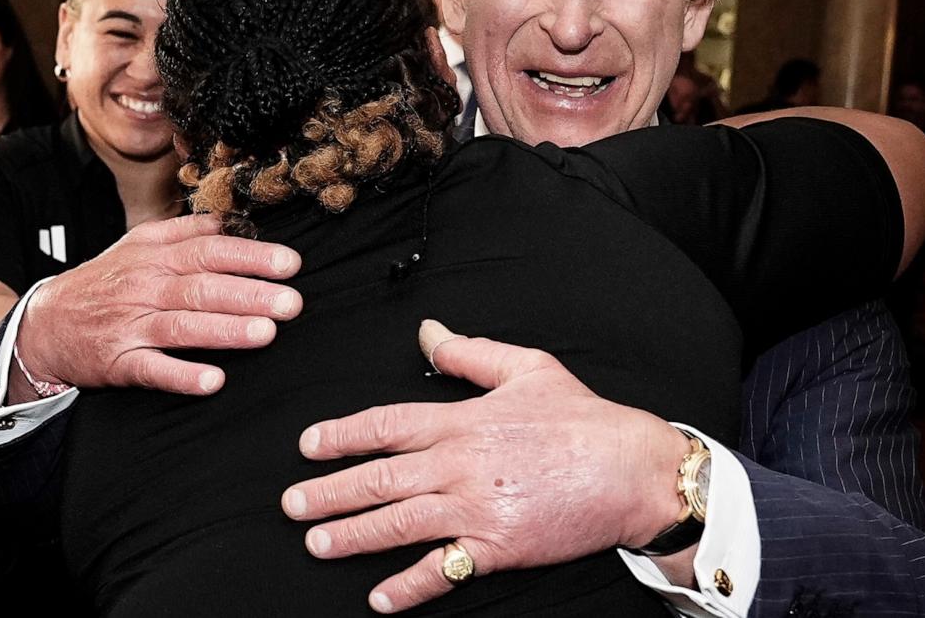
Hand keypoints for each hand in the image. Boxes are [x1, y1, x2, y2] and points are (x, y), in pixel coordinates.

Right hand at [12, 213, 302, 399]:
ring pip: (182, 325)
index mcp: (155, 254)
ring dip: (226, 330)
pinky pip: (152, 369)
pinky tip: (213, 381)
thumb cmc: (105, 282)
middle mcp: (145, 286)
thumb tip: (234, 222)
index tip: (290, 264)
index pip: (209, 249)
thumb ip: (187, 232)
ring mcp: (130, 324)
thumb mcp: (140, 245)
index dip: (251, 255)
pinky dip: (182, 376)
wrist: (44, 322)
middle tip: (292, 302)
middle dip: (250, 293)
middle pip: (202, 286)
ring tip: (266, 333)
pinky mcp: (118, 361)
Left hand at [281, 320, 691, 613]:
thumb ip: (468, 353)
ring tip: (316, 542)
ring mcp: (475, 510)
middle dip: (329, 491)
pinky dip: (407, 586)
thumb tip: (427, 333)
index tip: (308, 445)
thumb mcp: (526, 367)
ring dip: (352, 535)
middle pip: (379, 478)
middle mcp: (460, 465)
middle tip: (291, 504)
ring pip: (398, 523)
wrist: (633, 470)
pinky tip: (378, 597)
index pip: (385, 426)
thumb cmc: (583, 418)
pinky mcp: (496, 548)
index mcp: (462, 421)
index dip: (342, 435)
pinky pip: (440, 570)